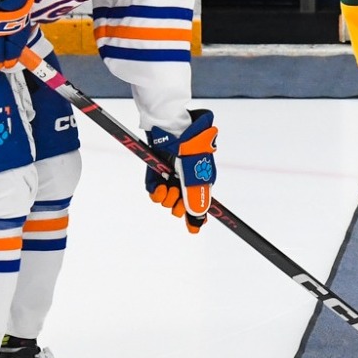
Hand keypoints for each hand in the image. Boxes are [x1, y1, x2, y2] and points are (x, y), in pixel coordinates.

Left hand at [146, 109, 218, 232]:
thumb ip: (196, 197)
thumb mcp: (195, 175)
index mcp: (201, 181)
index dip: (196, 218)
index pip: (200, 205)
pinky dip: (157, 193)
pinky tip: (160, 187)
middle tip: (177, 201)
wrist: (171, 128)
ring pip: (167, 201)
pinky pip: (155, 192)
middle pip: (182, 206)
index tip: (193, 229)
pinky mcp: (157, 173)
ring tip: (168, 188)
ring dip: (167, 198)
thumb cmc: (189, 148)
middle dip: (179, 207)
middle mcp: (187, 181)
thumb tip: (198, 219)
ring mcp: (172, 177)